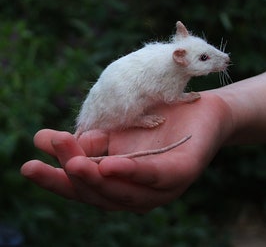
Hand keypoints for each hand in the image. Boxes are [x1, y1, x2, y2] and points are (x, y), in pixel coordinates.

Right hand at [21, 93, 231, 211]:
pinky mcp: (182, 172)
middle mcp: (139, 190)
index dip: (56, 180)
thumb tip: (44, 139)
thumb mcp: (115, 128)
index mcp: (122, 181)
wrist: (201, 106)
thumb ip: (87, 141)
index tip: (28, 165)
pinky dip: (132, 173)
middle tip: (46, 157)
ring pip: (123, 193)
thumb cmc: (158, 117)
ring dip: (96, 179)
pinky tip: (111, 165)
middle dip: (71, 177)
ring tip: (74, 163)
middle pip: (100, 193)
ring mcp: (162, 186)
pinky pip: (155, 176)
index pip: (85, 187)